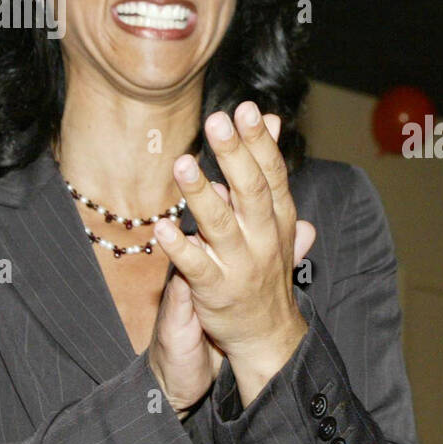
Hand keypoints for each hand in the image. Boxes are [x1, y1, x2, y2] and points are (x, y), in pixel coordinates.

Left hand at [152, 102, 316, 406]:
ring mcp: (240, 264)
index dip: (260, 142)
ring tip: (183, 163)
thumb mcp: (276, 218)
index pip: (272, 174)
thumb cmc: (266, 268)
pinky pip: (196, 266)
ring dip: (201, 194)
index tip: (247, 109)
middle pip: (251, 191)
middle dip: (234, 155)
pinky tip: (163, 228)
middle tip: (217, 122)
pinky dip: (180, 247)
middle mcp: (264, 238)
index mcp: (278, 218)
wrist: (268, 334)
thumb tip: (270, 119)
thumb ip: (267, 169)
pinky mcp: (215, 290)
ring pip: (221, 224)